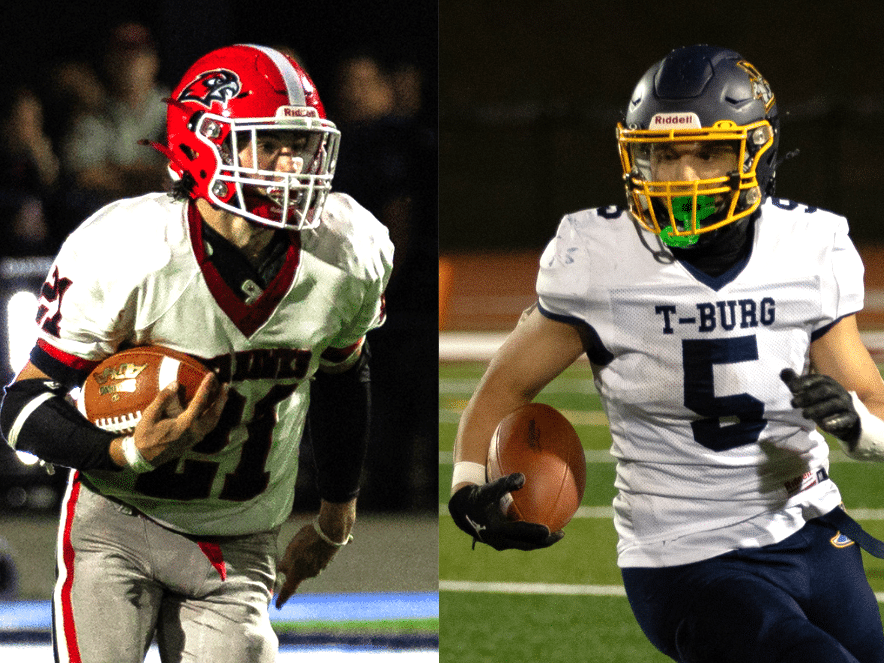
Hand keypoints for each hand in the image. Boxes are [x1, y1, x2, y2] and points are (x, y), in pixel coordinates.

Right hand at [126, 373, 227, 466]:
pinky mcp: (194, 441)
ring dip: (219, 407)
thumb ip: (162, 399)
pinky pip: (209, 426)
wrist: (145, 458)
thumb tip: (175, 383)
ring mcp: (196, 438)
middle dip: (221, 398)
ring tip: (223, 394)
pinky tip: (212, 408)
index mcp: (185, 425)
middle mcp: (194, 432)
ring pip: (213, 421)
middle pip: (214, 413)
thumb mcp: (149, 416)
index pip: (200, 403)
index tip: (211, 375)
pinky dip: (214, 415)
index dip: (206, 388)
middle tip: (225, 384)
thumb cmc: (145, 437)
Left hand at [274, 522, 339, 608]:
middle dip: (295, 563)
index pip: (288, 590)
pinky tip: (317, 539)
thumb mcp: (291, 550)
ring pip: (307, 562)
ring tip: (307, 539)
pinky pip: (317, 556)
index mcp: (298, 573)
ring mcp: (320, 567)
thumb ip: (285, 563)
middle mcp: (310, 574)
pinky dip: (315, 550)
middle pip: (297, 571)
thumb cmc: (307, 540)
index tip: (278, 606)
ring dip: (305, 554)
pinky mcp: (328, 559)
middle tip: (295, 548)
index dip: (282, 598)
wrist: (331, 531)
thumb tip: (282, 571)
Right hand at [448, 473, 563, 550]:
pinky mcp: (502, 542)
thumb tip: (523, 477)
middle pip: (527, 544)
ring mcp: (501, 543)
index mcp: (497, 528)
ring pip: (524, 545)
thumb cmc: (478, 496)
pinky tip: (543, 529)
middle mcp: (500, 540)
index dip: (534, 532)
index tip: (548, 530)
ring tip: (556, 534)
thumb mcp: (490, 488)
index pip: (520, 532)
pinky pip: (521, 542)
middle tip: (561, 534)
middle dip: (544, 541)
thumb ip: (506, 483)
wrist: (462, 510)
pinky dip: (532, 538)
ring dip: (540, 542)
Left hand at [780, 368, 859, 445]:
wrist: (843, 417)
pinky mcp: (851, 417)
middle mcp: (837, 390)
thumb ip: (795, 382)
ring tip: (804, 415)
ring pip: (834, 404)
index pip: (816, 379)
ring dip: (818, 409)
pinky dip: (836, 422)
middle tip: (793, 403)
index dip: (803, 382)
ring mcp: (846, 403)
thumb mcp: (807, 391)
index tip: (791, 388)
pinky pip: (845, 418)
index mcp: (827, 382)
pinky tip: (825, 426)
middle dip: (808, 396)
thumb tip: (783, 372)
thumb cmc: (820, 401)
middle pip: (824, 390)